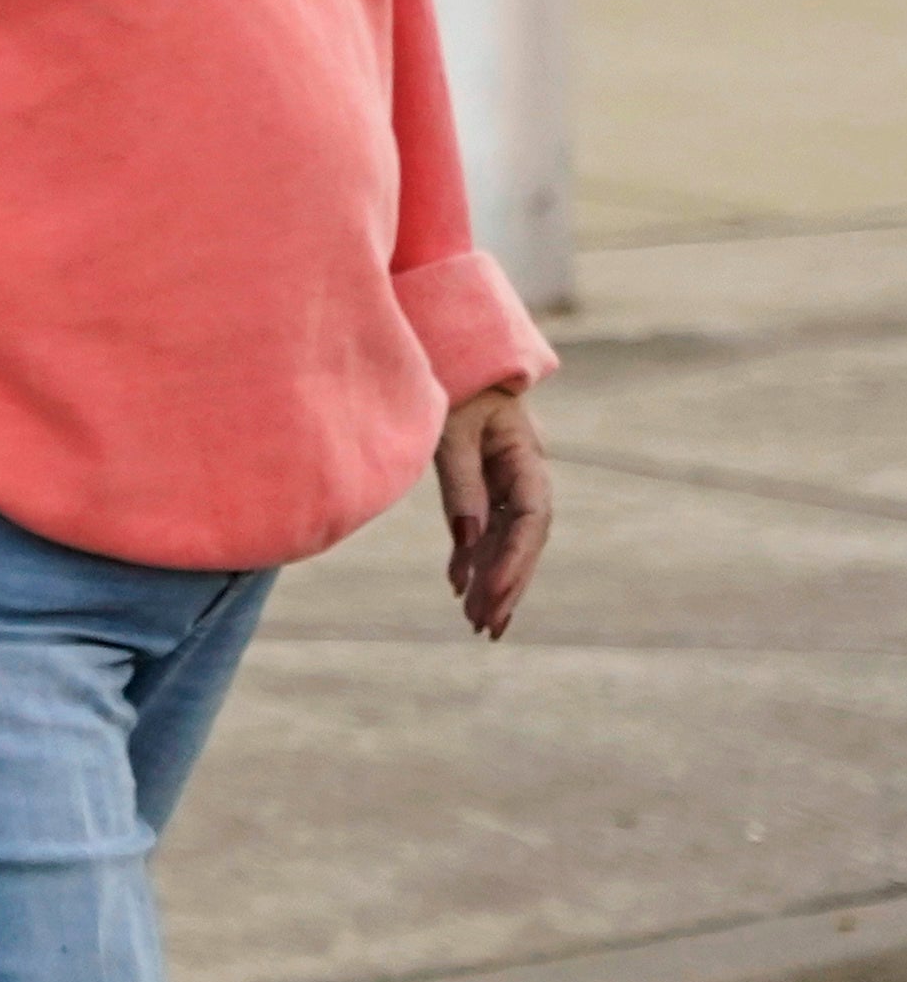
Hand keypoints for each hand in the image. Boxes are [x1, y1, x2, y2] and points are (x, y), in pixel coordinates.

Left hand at [435, 383, 549, 641]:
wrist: (451, 353)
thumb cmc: (452, 385)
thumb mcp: (451, 431)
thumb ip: (461, 482)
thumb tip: (469, 538)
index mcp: (525, 456)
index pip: (531, 518)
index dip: (515, 559)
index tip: (492, 594)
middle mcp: (523, 472)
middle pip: (524, 538)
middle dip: (508, 584)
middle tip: (487, 628)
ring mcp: (506, 479)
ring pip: (506, 538)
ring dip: (492, 579)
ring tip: (477, 623)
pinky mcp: (485, 482)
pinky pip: (485, 527)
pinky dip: (473, 557)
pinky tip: (459, 587)